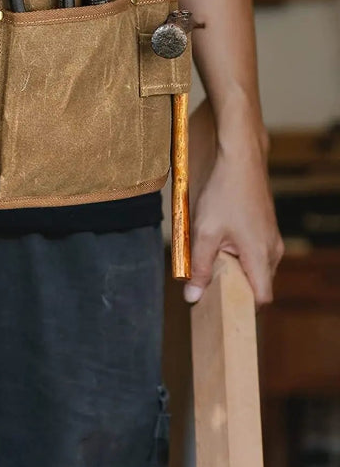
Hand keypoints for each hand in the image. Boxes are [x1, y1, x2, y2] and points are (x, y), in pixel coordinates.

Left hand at [185, 101, 283, 306]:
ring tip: (209, 259)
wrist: (240, 160)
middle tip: (206, 282)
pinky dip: (237, 255)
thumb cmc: (224, 194)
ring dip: (233, 269)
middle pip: (257, 284)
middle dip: (232, 287)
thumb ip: (200, 267)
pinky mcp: (265, 229)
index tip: (218, 306)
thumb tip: (193, 297)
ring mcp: (271, 238)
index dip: (241, 305)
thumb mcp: (205, 233)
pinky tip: (218, 244)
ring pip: (254, 267)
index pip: (261, 297)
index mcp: (261, 255)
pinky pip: (253, 253)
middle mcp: (273, 250)